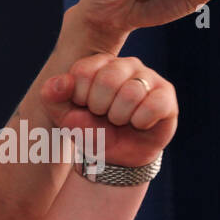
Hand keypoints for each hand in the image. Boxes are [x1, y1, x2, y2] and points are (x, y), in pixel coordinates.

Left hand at [39, 54, 176, 166]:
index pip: (82, 71)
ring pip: (131, 93)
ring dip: (119, 117)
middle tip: (102, 116)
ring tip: (120, 120)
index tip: (83, 108)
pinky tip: (139, 123)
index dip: (79, 98)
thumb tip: (59, 83)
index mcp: (96, 64)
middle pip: (107, 79)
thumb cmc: (88, 129)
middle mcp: (124, 64)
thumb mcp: (63, 117)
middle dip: (99, 108)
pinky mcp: (166, 94)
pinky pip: (153, 105)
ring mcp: (147, 77)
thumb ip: (53, 98)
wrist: (115, 154)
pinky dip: (140, 122)